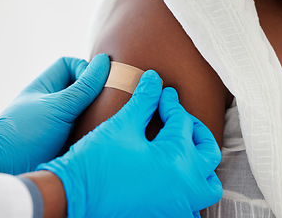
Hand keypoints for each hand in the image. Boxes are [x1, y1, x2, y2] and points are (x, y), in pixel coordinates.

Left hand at [0, 54, 109, 174]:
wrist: (8, 169)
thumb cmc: (27, 133)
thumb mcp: (58, 106)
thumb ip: (84, 87)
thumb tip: (104, 61)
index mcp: (47, 86)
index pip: (70, 65)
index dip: (84, 69)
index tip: (93, 84)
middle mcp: (54, 100)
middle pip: (81, 86)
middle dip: (95, 92)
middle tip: (106, 102)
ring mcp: (61, 120)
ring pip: (87, 108)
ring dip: (97, 112)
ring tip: (104, 119)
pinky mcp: (67, 139)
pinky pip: (86, 127)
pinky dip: (94, 129)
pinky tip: (98, 134)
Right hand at [38, 70, 221, 216]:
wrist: (73, 196)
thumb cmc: (96, 161)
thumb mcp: (123, 125)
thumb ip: (144, 100)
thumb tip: (154, 79)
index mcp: (176, 160)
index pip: (182, 122)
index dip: (170, 103)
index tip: (161, 94)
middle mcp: (185, 187)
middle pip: (208, 152)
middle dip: (196, 130)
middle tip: (180, 119)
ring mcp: (177, 206)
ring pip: (208, 185)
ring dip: (201, 165)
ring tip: (186, 151)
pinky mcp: (165, 216)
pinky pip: (192, 207)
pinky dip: (190, 191)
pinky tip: (176, 181)